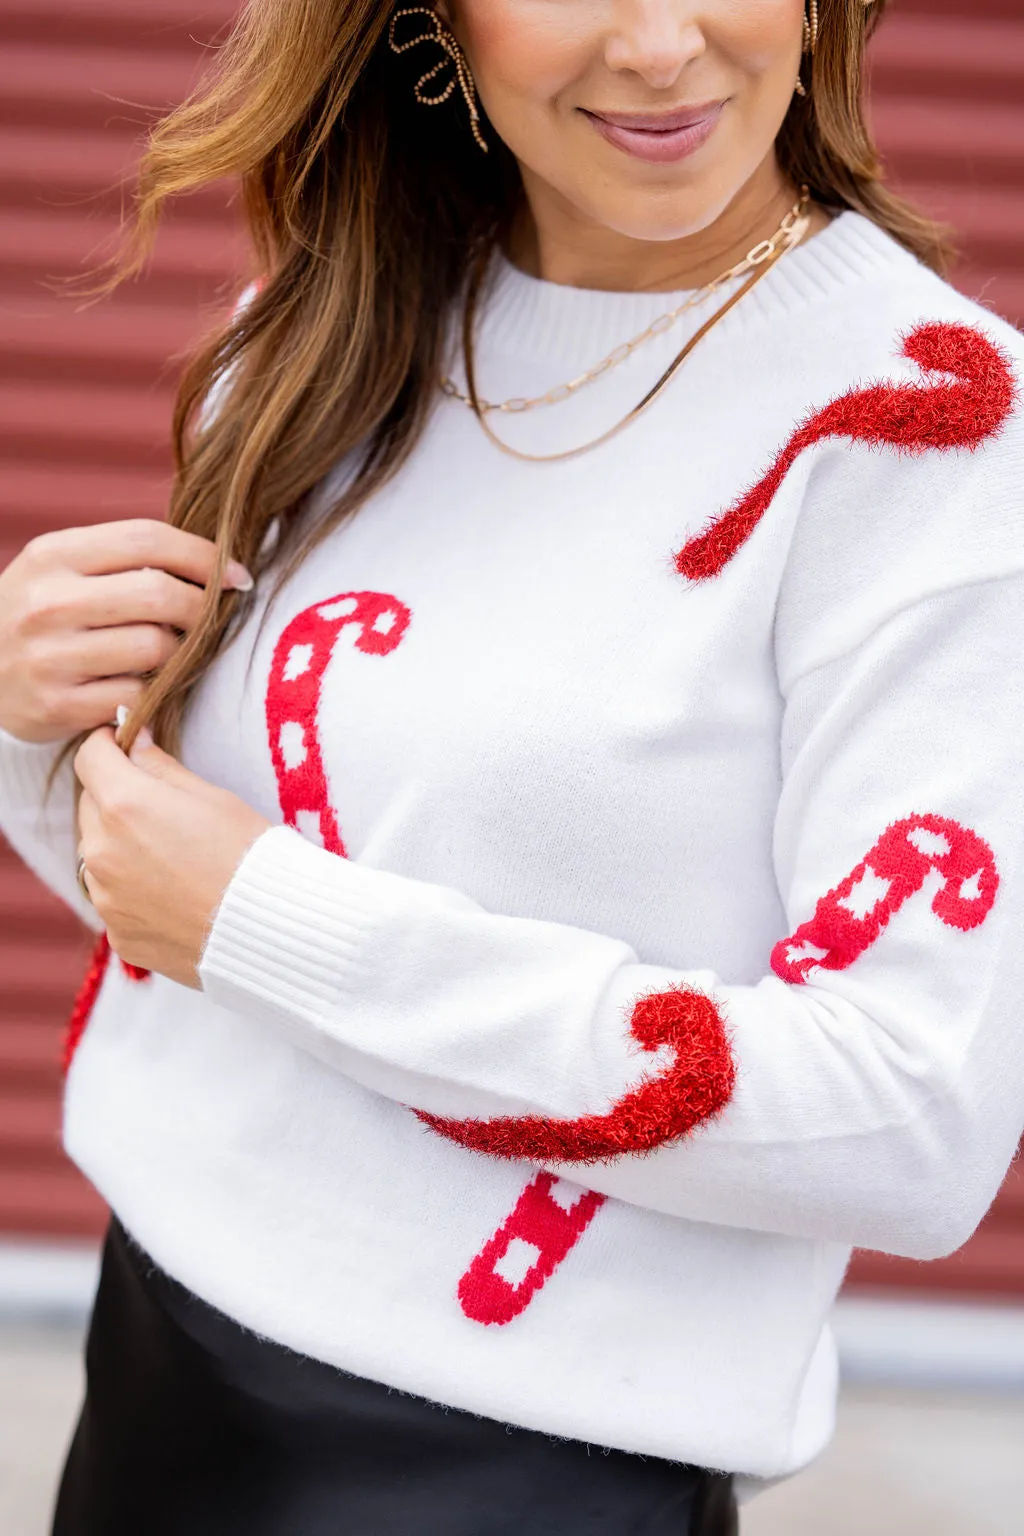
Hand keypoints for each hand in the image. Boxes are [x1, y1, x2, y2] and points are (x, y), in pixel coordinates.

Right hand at [0, 520, 252, 743]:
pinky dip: (152, 692)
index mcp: (52, 554)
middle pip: (159, 594)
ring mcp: (50, 656)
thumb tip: (216, 562)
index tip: (236, 575)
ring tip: (172, 652)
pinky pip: (137, 694)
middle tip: (214, 619)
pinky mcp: (57, 705)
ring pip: (155, 648)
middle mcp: (47, 602)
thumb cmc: (41, 616)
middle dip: (202, 608)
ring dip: (179, 653)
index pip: (147, 540)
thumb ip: (125, 560)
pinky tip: (146, 685)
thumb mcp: (63, 571)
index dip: (203, 555)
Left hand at [75, 727, 271, 988]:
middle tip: (158, 806)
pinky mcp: (118, 933)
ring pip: (97, 854)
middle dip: (115, 796)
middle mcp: (102, 851)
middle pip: (91, 806)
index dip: (106, 745)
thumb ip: (160, 766)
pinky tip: (172, 893)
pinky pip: (113, 898)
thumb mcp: (211, 796)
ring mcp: (106, 897)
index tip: (122, 745)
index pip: (89, 758)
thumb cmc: (249, 852)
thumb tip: (133, 741)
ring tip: (170, 856)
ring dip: (119, 845)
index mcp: (124, 805)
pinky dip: (131, 890)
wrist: (270, 926)